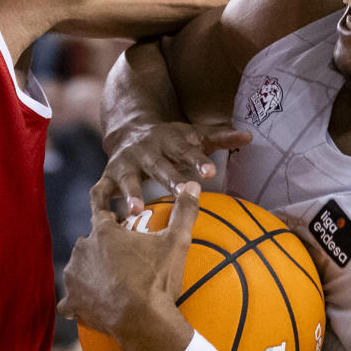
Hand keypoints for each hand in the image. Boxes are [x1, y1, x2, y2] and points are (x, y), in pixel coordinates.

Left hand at [59, 181, 198, 350]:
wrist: (143, 320)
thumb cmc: (158, 279)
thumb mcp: (176, 242)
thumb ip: (184, 211)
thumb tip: (194, 185)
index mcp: (103, 231)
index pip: (101, 214)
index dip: (112, 220)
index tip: (120, 227)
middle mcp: (82, 249)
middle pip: (89, 242)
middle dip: (101, 249)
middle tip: (121, 262)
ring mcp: (74, 276)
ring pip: (78, 269)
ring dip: (88, 273)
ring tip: (109, 283)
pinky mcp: (71, 301)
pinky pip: (69, 301)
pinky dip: (77, 304)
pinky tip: (88, 307)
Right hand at [92, 122, 251, 217]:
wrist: (129, 129)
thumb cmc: (170, 140)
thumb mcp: (192, 135)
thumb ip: (220, 138)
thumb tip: (248, 136)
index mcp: (170, 140)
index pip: (187, 151)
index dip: (198, 161)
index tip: (210, 172)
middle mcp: (146, 150)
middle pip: (159, 165)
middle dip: (169, 179)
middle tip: (181, 193)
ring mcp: (125, 162)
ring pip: (127, 178)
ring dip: (131, 193)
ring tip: (136, 210)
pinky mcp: (108, 175)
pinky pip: (101, 191)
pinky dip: (101, 204)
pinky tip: (109, 221)